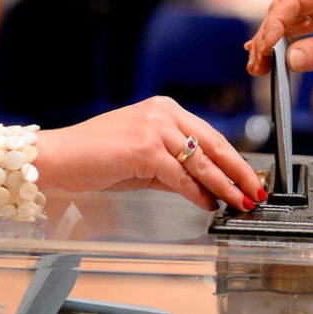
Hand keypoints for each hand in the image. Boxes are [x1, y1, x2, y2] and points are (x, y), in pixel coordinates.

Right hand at [33, 96, 264, 211]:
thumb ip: (174, 169)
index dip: (233, 160)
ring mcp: (154, 128)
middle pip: (215, 146)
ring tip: (240, 202)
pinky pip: (181, 177)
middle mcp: (163, 113)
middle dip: (240, 172)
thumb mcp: (143, 160)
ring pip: (202, 163)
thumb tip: (206, 188)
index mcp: (165, 109)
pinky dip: (198, 193)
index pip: (210, 136)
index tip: (248, 177)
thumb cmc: (94, 158)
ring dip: (225, 186)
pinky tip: (209, 204)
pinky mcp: (145, 148)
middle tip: (256, 191)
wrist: (57, 158)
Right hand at [246, 0, 312, 87]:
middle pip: (285, 8)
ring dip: (273, 42)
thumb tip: (291, 60)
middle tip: (257, 66)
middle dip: (267, 36)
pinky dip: (286, 43)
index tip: (262, 51)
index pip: (293, 1)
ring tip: (260, 68)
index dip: (272, 26)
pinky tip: (272, 57)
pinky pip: (300, 28)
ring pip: (289, 18)